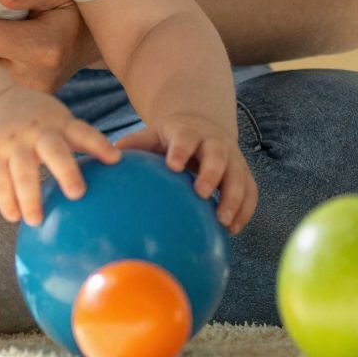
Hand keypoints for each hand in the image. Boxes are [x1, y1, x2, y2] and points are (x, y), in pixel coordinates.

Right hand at [0, 85, 118, 225]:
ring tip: (36, 220)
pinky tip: (13, 217)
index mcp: (58, 123)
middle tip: (78, 194)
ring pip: (22, 169)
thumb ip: (78, 140)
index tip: (116, 160)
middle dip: (66, 170)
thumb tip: (116, 168)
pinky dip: (5, 199)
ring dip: (29, 195)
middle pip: (53, 150)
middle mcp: (36, 131)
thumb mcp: (55, 120)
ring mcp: (12, 142)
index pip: (82, 132)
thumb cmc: (33, 119)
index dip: (99, 144)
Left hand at [113, 115, 257, 233]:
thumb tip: (106, 158)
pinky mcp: (244, 174)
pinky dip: (245, 210)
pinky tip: (233, 230)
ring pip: (240, 176)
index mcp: (189, 132)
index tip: (173, 165)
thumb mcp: (152, 135)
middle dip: (212, 174)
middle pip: (218, 155)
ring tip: (224, 222)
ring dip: (234, 198)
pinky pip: (251, 192)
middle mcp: (215, 143)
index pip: (185, 139)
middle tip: (202, 193)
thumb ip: (134, 146)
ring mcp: (233, 158)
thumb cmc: (170, 139)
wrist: (204, 126)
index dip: (181, 150)